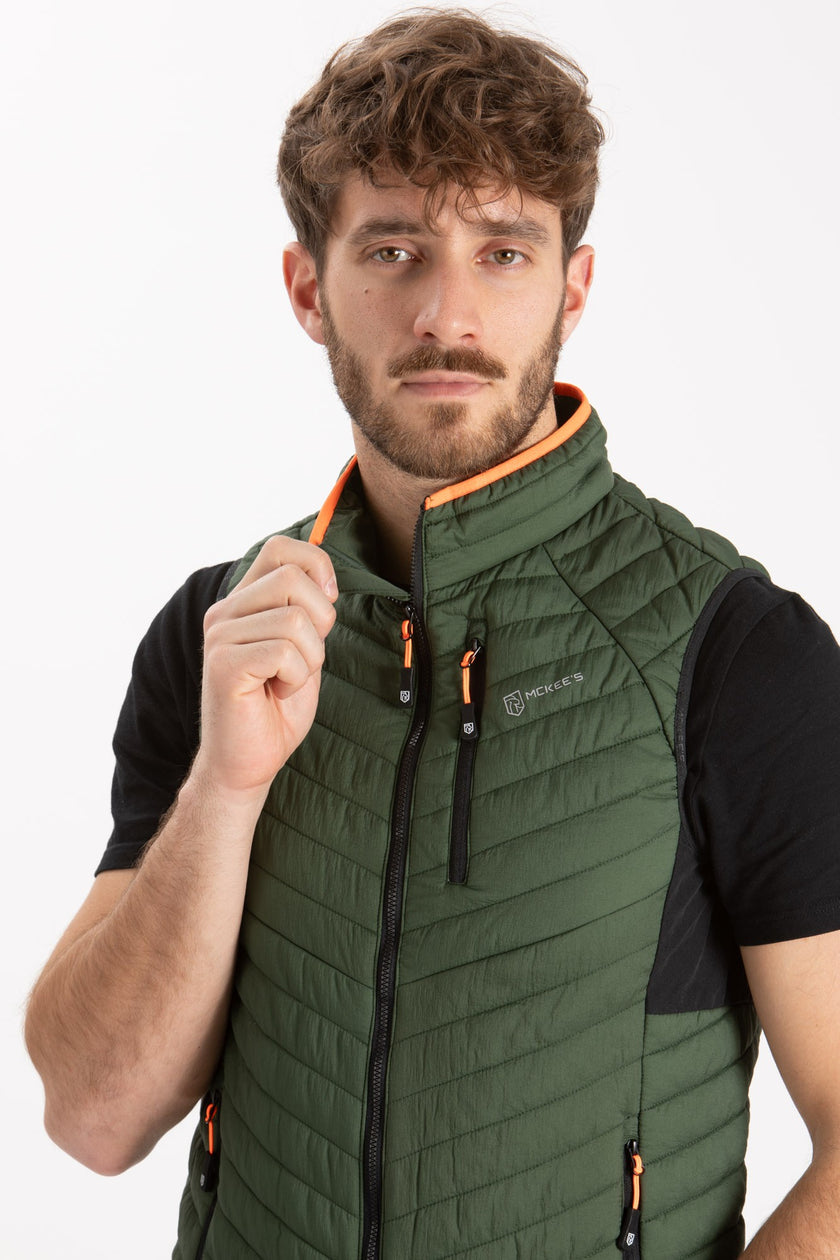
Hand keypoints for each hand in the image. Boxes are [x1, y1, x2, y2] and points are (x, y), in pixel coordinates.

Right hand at [194, 535, 337, 798]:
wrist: (247, 761)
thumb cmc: (276, 707)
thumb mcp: (301, 647)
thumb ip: (306, 610)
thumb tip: (326, 576)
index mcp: (243, 602)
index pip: (281, 549)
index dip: (317, 565)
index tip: (328, 601)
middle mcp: (225, 612)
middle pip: (294, 578)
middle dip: (320, 621)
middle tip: (305, 658)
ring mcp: (221, 637)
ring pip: (295, 619)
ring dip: (309, 659)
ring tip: (287, 680)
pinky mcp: (224, 665)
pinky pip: (284, 652)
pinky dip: (297, 677)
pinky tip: (277, 692)